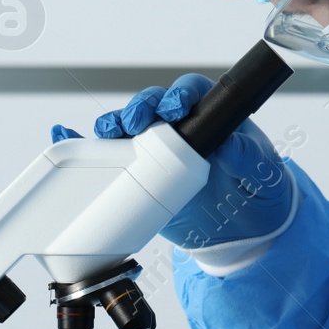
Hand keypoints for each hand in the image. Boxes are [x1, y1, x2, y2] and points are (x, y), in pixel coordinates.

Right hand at [52, 73, 291, 249]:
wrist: (243, 235)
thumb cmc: (259, 195)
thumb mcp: (263, 176)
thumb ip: (249, 158)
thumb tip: (231, 143)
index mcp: (213, 120)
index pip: (192, 94)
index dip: (180, 95)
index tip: (175, 108)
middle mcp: (180, 129)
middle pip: (152, 106)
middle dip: (140, 108)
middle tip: (136, 122)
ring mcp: (156, 152)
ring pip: (127, 129)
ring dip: (112, 126)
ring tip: (105, 134)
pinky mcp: (138, 177)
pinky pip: (109, 157)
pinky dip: (85, 147)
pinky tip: (65, 136)